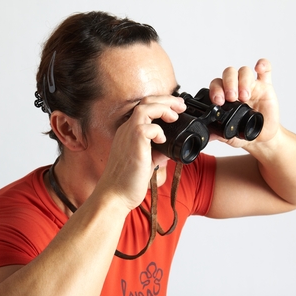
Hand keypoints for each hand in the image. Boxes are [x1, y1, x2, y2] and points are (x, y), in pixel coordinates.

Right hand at [97, 94, 184, 210]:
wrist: (115, 195)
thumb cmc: (126, 182)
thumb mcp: (145, 163)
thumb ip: (156, 153)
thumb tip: (169, 151)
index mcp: (128, 133)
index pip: (144, 109)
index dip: (160, 105)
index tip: (175, 110)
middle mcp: (126, 130)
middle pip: (146, 102)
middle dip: (166, 100)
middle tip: (181, 106)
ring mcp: (128, 134)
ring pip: (146, 107)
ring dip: (164, 107)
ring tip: (176, 114)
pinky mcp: (134, 142)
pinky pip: (149, 126)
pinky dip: (159, 130)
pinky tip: (162, 140)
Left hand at [208, 58, 279, 148]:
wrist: (261, 137)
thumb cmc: (243, 133)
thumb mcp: (228, 136)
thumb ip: (217, 133)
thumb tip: (206, 135)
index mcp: (223, 97)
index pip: (216, 85)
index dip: (216, 90)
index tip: (218, 101)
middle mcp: (236, 88)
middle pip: (229, 74)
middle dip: (229, 84)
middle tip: (231, 97)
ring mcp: (251, 86)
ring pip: (244, 71)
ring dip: (243, 81)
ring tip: (245, 96)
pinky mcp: (266, 86)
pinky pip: (265, 69)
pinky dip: (263, 64)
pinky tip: (258, 67)